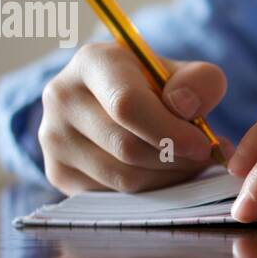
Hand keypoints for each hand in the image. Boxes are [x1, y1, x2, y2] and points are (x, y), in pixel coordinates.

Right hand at [38, 43, 233, 193]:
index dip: (170, 131)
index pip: (127, 105)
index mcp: (92, 62)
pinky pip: (113, 195)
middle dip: (175, 158)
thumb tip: (186, 108)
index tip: (202, 145)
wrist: (113, 102)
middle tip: (203, 157)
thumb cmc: (156, 87)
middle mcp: (62, 97)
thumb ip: (199, 82)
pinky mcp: (57, 172)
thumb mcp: (183, 73)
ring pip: (122, 177)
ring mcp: (53, 137)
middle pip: (127, 147)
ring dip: (167, 177)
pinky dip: (148, 191)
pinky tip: (163, 173)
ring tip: (188, 163)